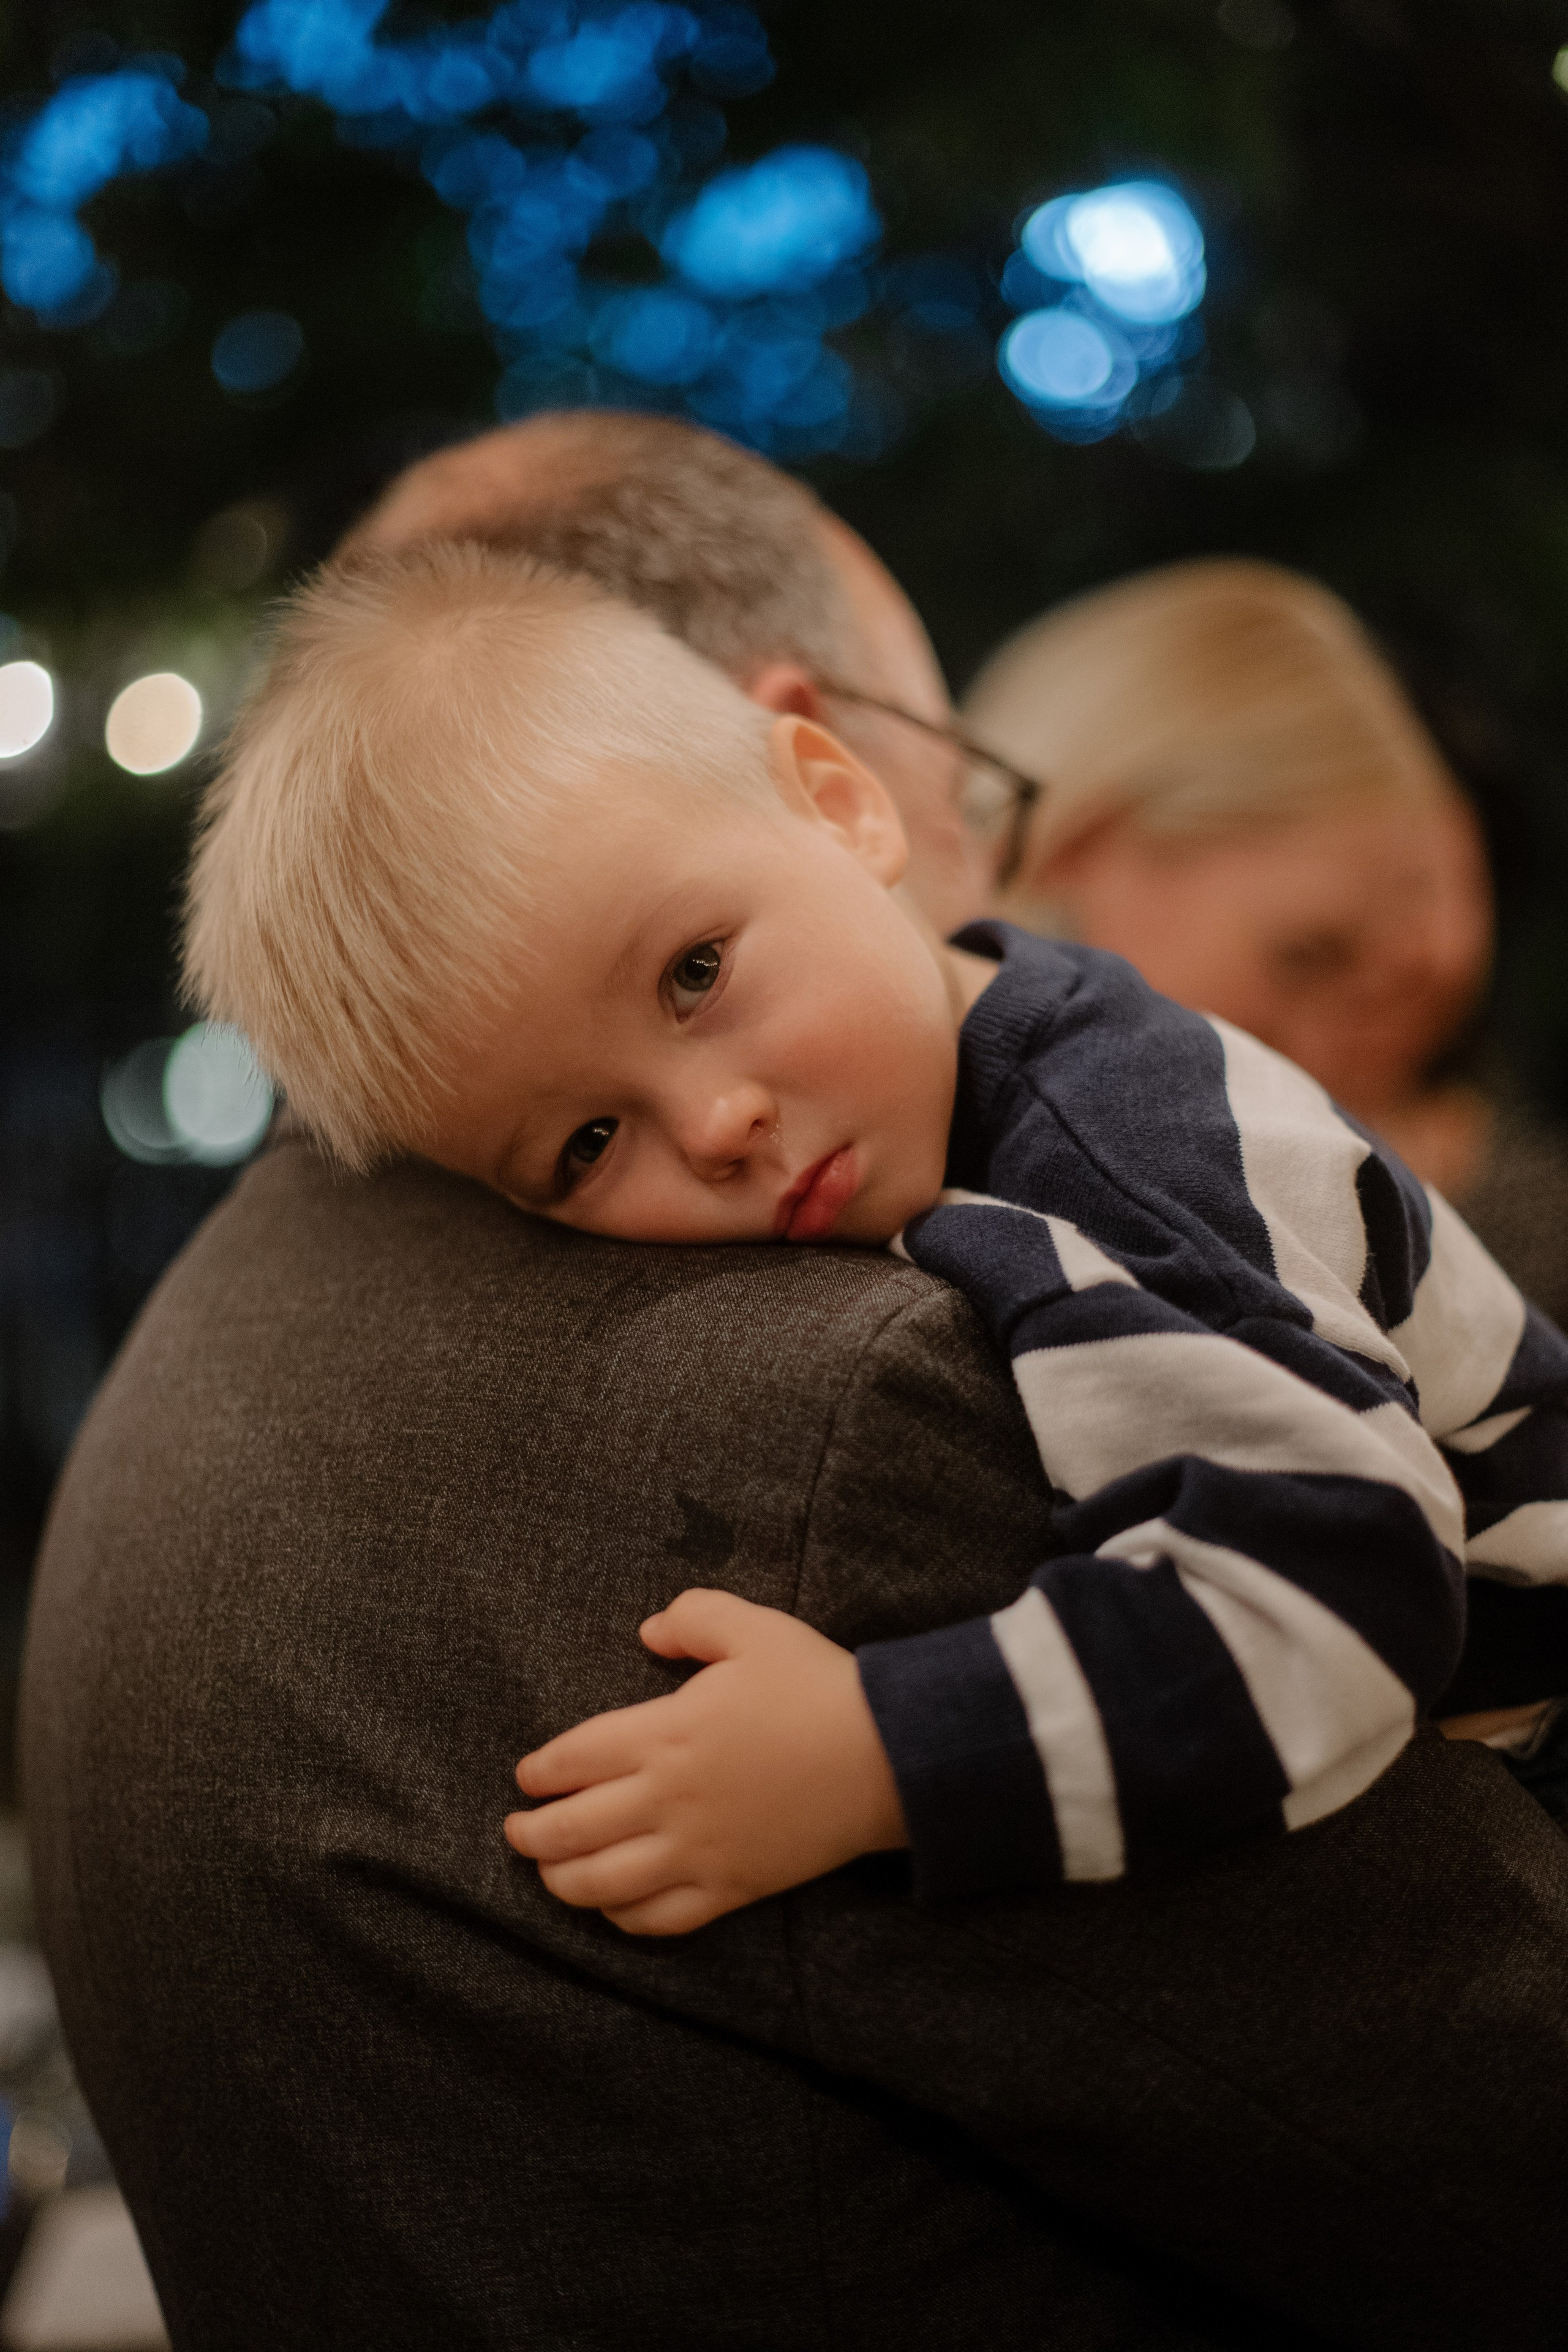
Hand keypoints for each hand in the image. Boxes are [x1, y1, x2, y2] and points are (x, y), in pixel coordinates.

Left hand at [505, 1589, 907, 1936]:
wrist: (886, 1757)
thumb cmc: (818, 1687)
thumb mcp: (754, 1628)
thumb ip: (693, 1618)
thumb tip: (649, 1632)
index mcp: (665, 1733)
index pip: (575, 1759)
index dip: (540, 1772)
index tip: (526, 1778)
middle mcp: (669, 1799)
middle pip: (574, 1830)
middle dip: (532, 1835)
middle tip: (516, 1832)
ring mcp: (698, 1850)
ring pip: (605, 1883)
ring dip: (563, 1882)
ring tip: (548, 1873)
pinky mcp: (732, 1887)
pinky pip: (661, 1918)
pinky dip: (624, 1918)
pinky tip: (613, 1907)